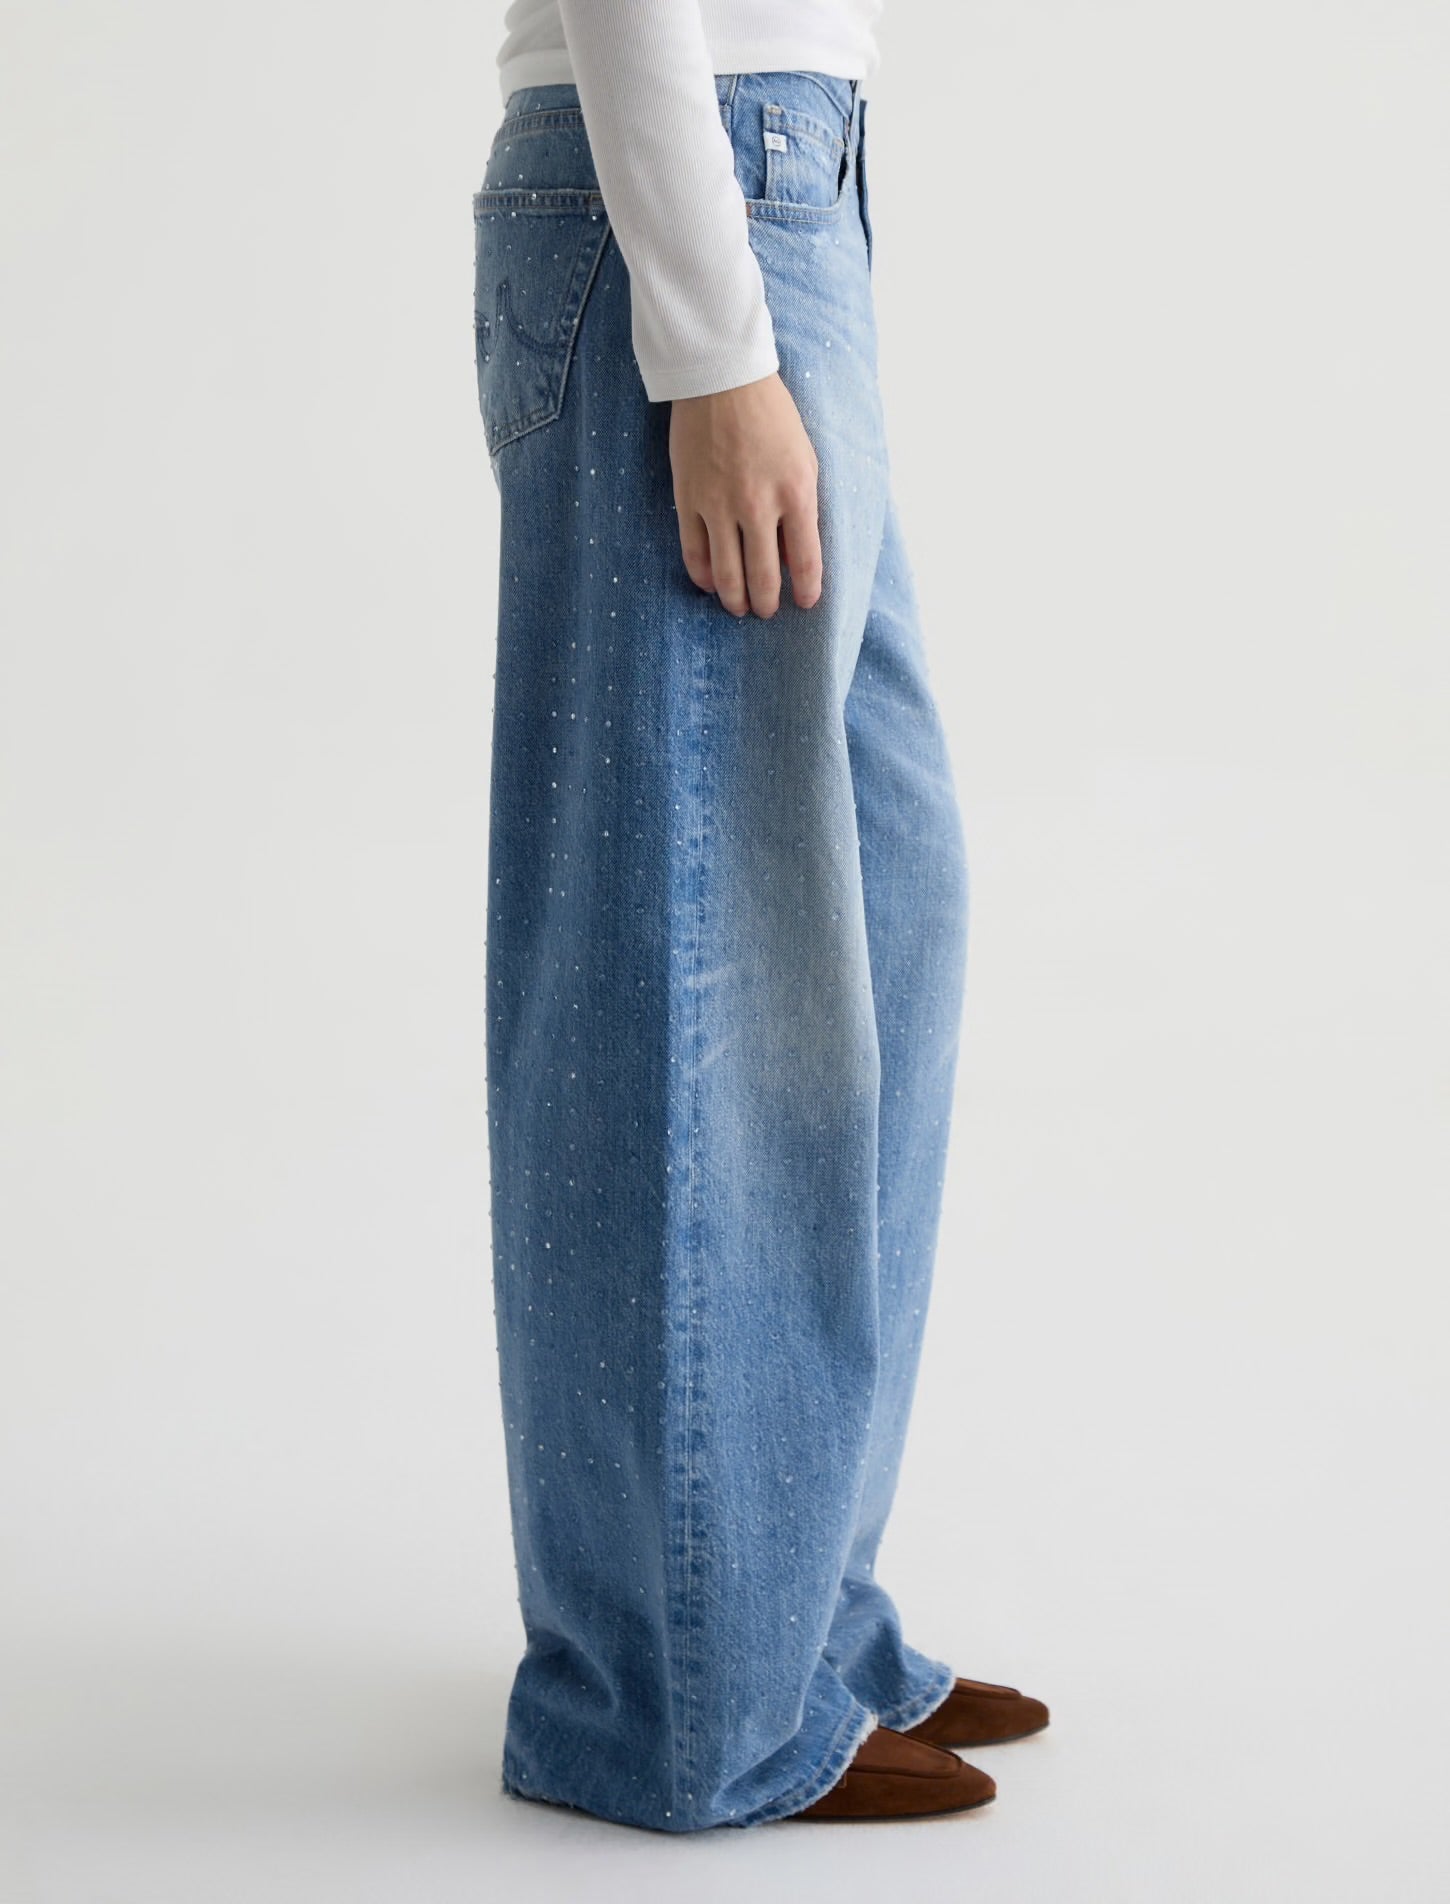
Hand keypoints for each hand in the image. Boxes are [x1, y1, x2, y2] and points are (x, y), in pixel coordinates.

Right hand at [669, 371, 822, 618]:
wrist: (722, 379)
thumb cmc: (772, 416)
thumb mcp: (805, 459)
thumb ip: (803, 509)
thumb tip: (791, 557)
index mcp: (796, 493)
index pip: (806, 561)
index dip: (807, 591)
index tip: (805, 603)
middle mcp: (758, 505)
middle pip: (764, 577)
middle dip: (767, 603)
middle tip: (767, 611)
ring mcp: (719, 504)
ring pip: (727, 574)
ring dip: (735, 600)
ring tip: (740, 607)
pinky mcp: (689, 499)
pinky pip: (694, 553)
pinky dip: (704, 576)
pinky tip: (711, 584)